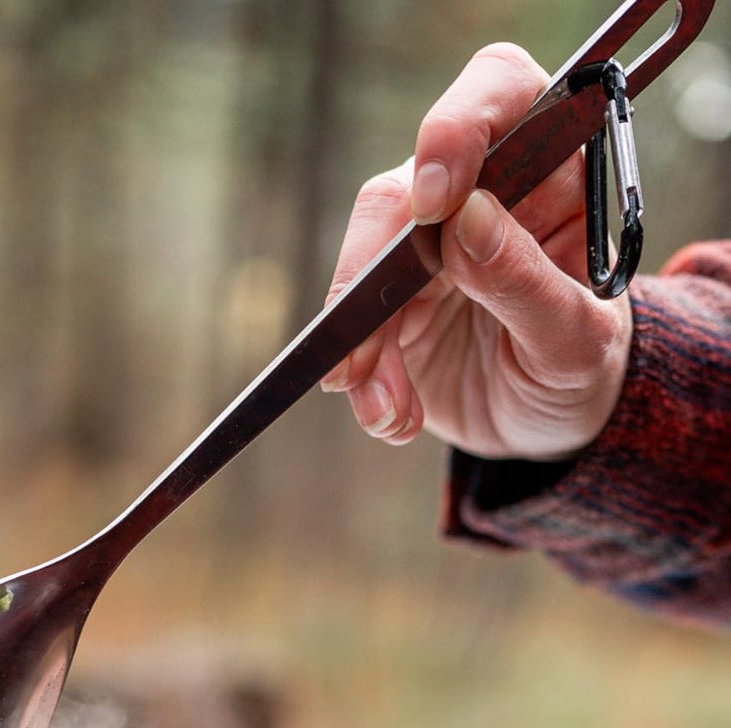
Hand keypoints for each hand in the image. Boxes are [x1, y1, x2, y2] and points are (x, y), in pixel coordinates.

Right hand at [321, 42, 631, 460]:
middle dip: (374, 273)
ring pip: (366, 264)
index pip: (500, 92)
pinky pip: (353, 325)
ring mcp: (429, 243)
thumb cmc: (585, 368)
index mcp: (552, 164)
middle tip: (369, 344)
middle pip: (404, 191)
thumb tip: (467, 219)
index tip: (436, 203)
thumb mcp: (575, 341)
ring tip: (390, 412)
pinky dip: (363, 379)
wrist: (554, 424)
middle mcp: (483, 187)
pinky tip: (394, 417)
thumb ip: (526, 281)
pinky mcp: (392, 299)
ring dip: (364, 345)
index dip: (458, 129)